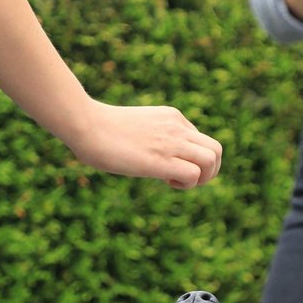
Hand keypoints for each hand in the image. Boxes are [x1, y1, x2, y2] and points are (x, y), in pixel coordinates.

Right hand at [69, 99, 221, 189]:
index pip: (202, 141)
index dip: (193, 159)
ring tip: (177, 181)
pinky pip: (194, 174)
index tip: (171, 165)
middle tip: (185, 179)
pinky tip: (165, 181)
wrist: (85, 124)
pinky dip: (187, 185)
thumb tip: (145, 154)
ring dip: (202, 178)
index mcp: (172, 117)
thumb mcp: (135, 128)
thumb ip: (149, 136)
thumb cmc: (99, 129)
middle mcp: (177, 127)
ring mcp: (171, 141)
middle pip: (216, 150)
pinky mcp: (161, 159)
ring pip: (212, 160)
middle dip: (209, 171)